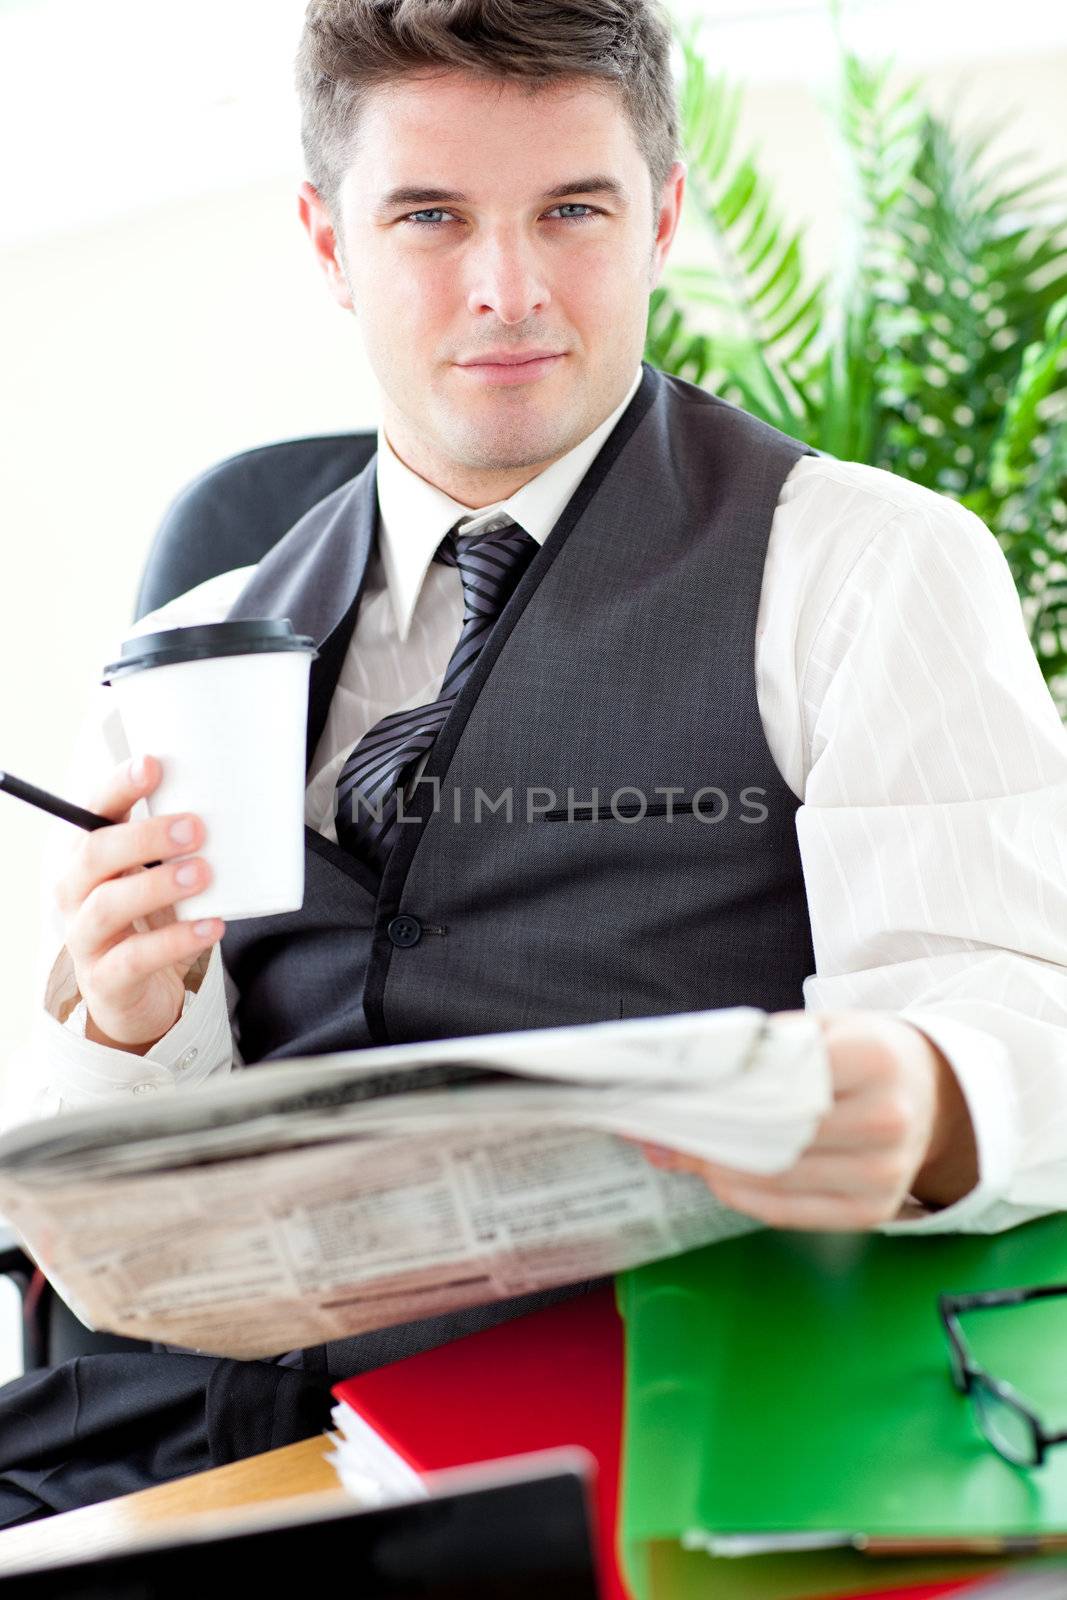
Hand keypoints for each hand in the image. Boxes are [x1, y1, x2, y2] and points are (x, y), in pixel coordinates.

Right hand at [54, 755, 225, 1054]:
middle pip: (96, 854)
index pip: (92, 812)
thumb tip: (237, 800)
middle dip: (144, 836)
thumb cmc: (149, 922)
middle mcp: (76, 892)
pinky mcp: (106, 979)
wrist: (137, 995)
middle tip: (195, 828)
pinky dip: (176, 940)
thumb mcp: (157, 876)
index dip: (118, 787)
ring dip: (157, 885)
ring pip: (109, 905)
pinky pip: (135, 958)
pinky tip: (211, 926)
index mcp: (88, 857)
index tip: (152, 765)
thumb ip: (178, 844)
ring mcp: (87, 937)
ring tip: (203, 874)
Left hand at [639, 1010, 978, 1229]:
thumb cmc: (863, 1053)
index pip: (780, 1079)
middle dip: (704, 1133)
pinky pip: (787, 1211)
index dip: (719, 1090)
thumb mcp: (822, 1027)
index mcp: (874, 1059)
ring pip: (773, 1177)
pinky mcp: (872, 1212)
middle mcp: (886, 1120)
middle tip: (653, 1128)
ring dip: (712, 1166)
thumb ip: (761, 1049)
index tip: (666, 1093)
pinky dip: (741, 1193)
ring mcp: (883, 1174)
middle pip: (772, 1133)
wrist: (930, 1095)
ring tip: (672, 1149)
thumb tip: (689, 1078)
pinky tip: (712, 1174)